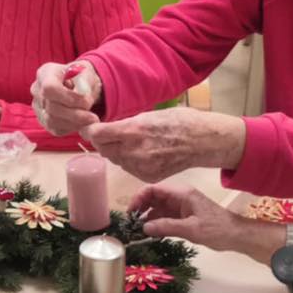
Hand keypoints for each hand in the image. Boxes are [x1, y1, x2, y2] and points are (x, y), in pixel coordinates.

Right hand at [31, 60, 101, 135]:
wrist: (80, 87)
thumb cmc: (83, 78)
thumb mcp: (88, 74)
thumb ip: (86, 82)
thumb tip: (84, 93)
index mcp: (46, 72)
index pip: (49, 88)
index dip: (69, 98)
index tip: (87, 102)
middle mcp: (37, 89)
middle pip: (51, 107)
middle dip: (76, 114)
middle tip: (94, 117)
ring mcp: (38, 107)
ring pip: (52, 121)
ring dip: (75, 123)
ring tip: (90, 120)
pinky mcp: (43, 121)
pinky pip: (56, 129)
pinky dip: (72, 128)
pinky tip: (82, 122)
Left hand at [84, 109, 246, 183]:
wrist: (202, 141)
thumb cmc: (178, 121)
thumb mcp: (148, 115)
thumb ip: (125, 124)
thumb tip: (104, 129)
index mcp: (134, 131)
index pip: (98, 134)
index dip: (91, 131)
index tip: (89, 128)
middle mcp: (135, 151)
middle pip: (104, 149)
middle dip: (104, 141)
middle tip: (110, 133)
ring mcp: (141, 167)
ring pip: (116, 160)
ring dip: (117, 151)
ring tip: (133, 142)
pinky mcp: (147, 177)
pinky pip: (129, 168)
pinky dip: (130, 161)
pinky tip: (143, 152)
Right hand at [129, 184, 284, 262]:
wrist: (235, 236)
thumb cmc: (216, 229)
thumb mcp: (191, 229)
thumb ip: (167, 227)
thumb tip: (143, 227)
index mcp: (182, 193)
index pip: (153, 189)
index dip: (139, 198)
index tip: (131, 213)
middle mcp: (179, 197)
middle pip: (153, 197)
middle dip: (141, 208)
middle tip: (132, 223)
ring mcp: (181, 206)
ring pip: (157, 208)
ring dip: (147, 217)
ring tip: (138, 230)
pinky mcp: (183, 216)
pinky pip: (164, 217)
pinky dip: (156, 223)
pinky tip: (150, 233)